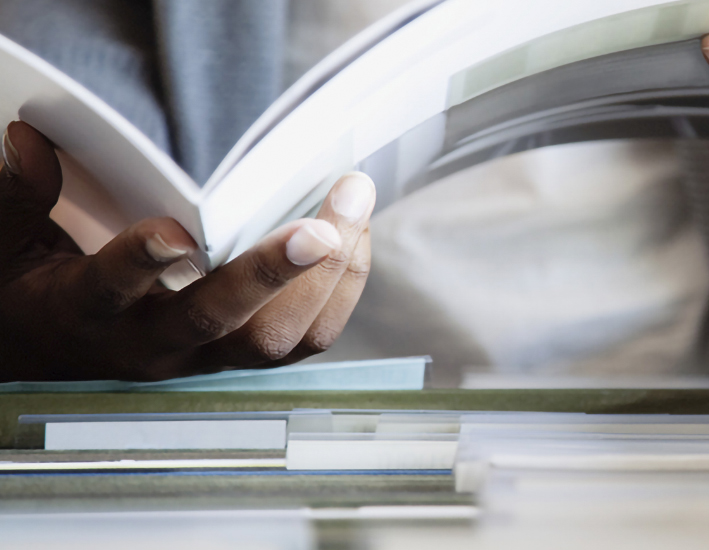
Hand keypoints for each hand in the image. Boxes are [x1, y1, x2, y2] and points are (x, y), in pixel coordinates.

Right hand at [0, 121, 373, 381]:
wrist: (53, 355)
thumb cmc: (31, 289)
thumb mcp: (4, 244)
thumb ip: (16, 196)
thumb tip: (26, 141)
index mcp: (84, 312)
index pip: (112, 289)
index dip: (143, 262)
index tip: (174, 229)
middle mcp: (151, 344)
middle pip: (220, 322)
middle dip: (274, 272)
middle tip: (323, 224)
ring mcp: (204, 356)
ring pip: (276, 339)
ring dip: (327, 276)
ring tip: (352, 206)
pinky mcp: (242, 356)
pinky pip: (305, 337)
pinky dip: (340, 288)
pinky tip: (354, 232)